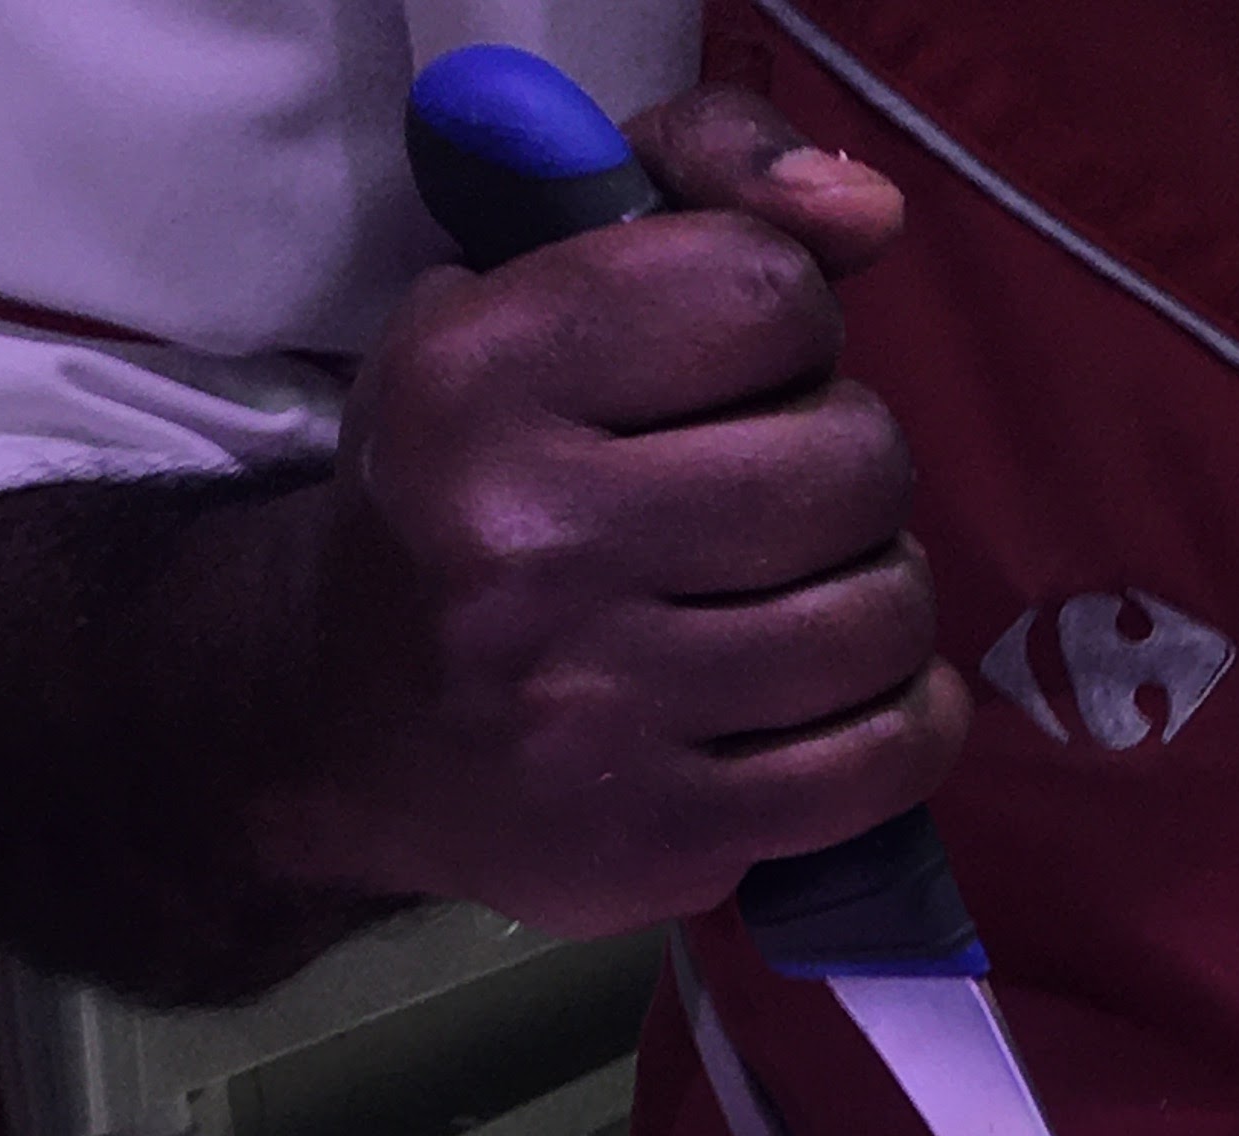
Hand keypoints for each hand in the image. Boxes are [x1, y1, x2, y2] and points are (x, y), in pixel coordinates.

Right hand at [254, 86, 966, 928]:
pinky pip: (875, 765)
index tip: (753, 371)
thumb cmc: (462, 489)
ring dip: (885, 599)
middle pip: (848, 464)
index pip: (764, 292)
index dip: (798, 324)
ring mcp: (595, 708)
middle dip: (855, 470)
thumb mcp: (518, 298)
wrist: (334, 726)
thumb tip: (866, 208)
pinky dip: (904, 724)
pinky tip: (861, 699)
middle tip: (799, 501)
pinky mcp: (657, 839)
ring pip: (878, 616)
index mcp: (483, 378)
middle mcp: (531, 544)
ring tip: (824, 597)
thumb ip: (693, 194)